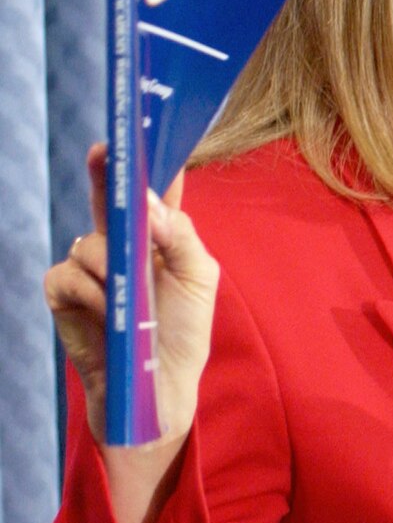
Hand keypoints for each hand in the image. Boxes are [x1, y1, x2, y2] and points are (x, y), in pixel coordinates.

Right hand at [44, 145, 219, 522]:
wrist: (154, 389)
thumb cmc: (180, 334)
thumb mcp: (198, 282)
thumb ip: (182, 238)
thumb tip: (149, 201)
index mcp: (161, 239)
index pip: (151, 192)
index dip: (145, 163)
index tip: (141, 132)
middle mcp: (123, 247)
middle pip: (108, 199)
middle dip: (104, 172)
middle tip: (104, 150)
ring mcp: (91, 270)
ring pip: (85, 242)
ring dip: (106, 266)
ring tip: (123, 295)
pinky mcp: (65, 296)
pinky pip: (63, 274)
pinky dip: (83, 290)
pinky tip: (100, 309)